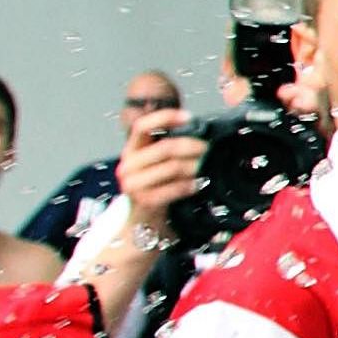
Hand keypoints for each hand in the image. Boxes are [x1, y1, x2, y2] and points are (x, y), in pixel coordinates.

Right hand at [116, 105, 205, 236]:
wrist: (142, 220)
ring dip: (194, 166)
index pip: (142, 126)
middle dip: (192, 146)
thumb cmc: (156, 187)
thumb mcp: (156, 164)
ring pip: (171, 168)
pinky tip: (199, 184)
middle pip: (164, 148)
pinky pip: (173, 189)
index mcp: (131, 150)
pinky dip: (189, 185)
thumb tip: (199, 131)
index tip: (189, 117)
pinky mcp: (144, 201)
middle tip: (209, 148)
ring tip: (207, 165)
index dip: (165, 118)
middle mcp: (128, 165)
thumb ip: (168, 148)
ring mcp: (133, 184)